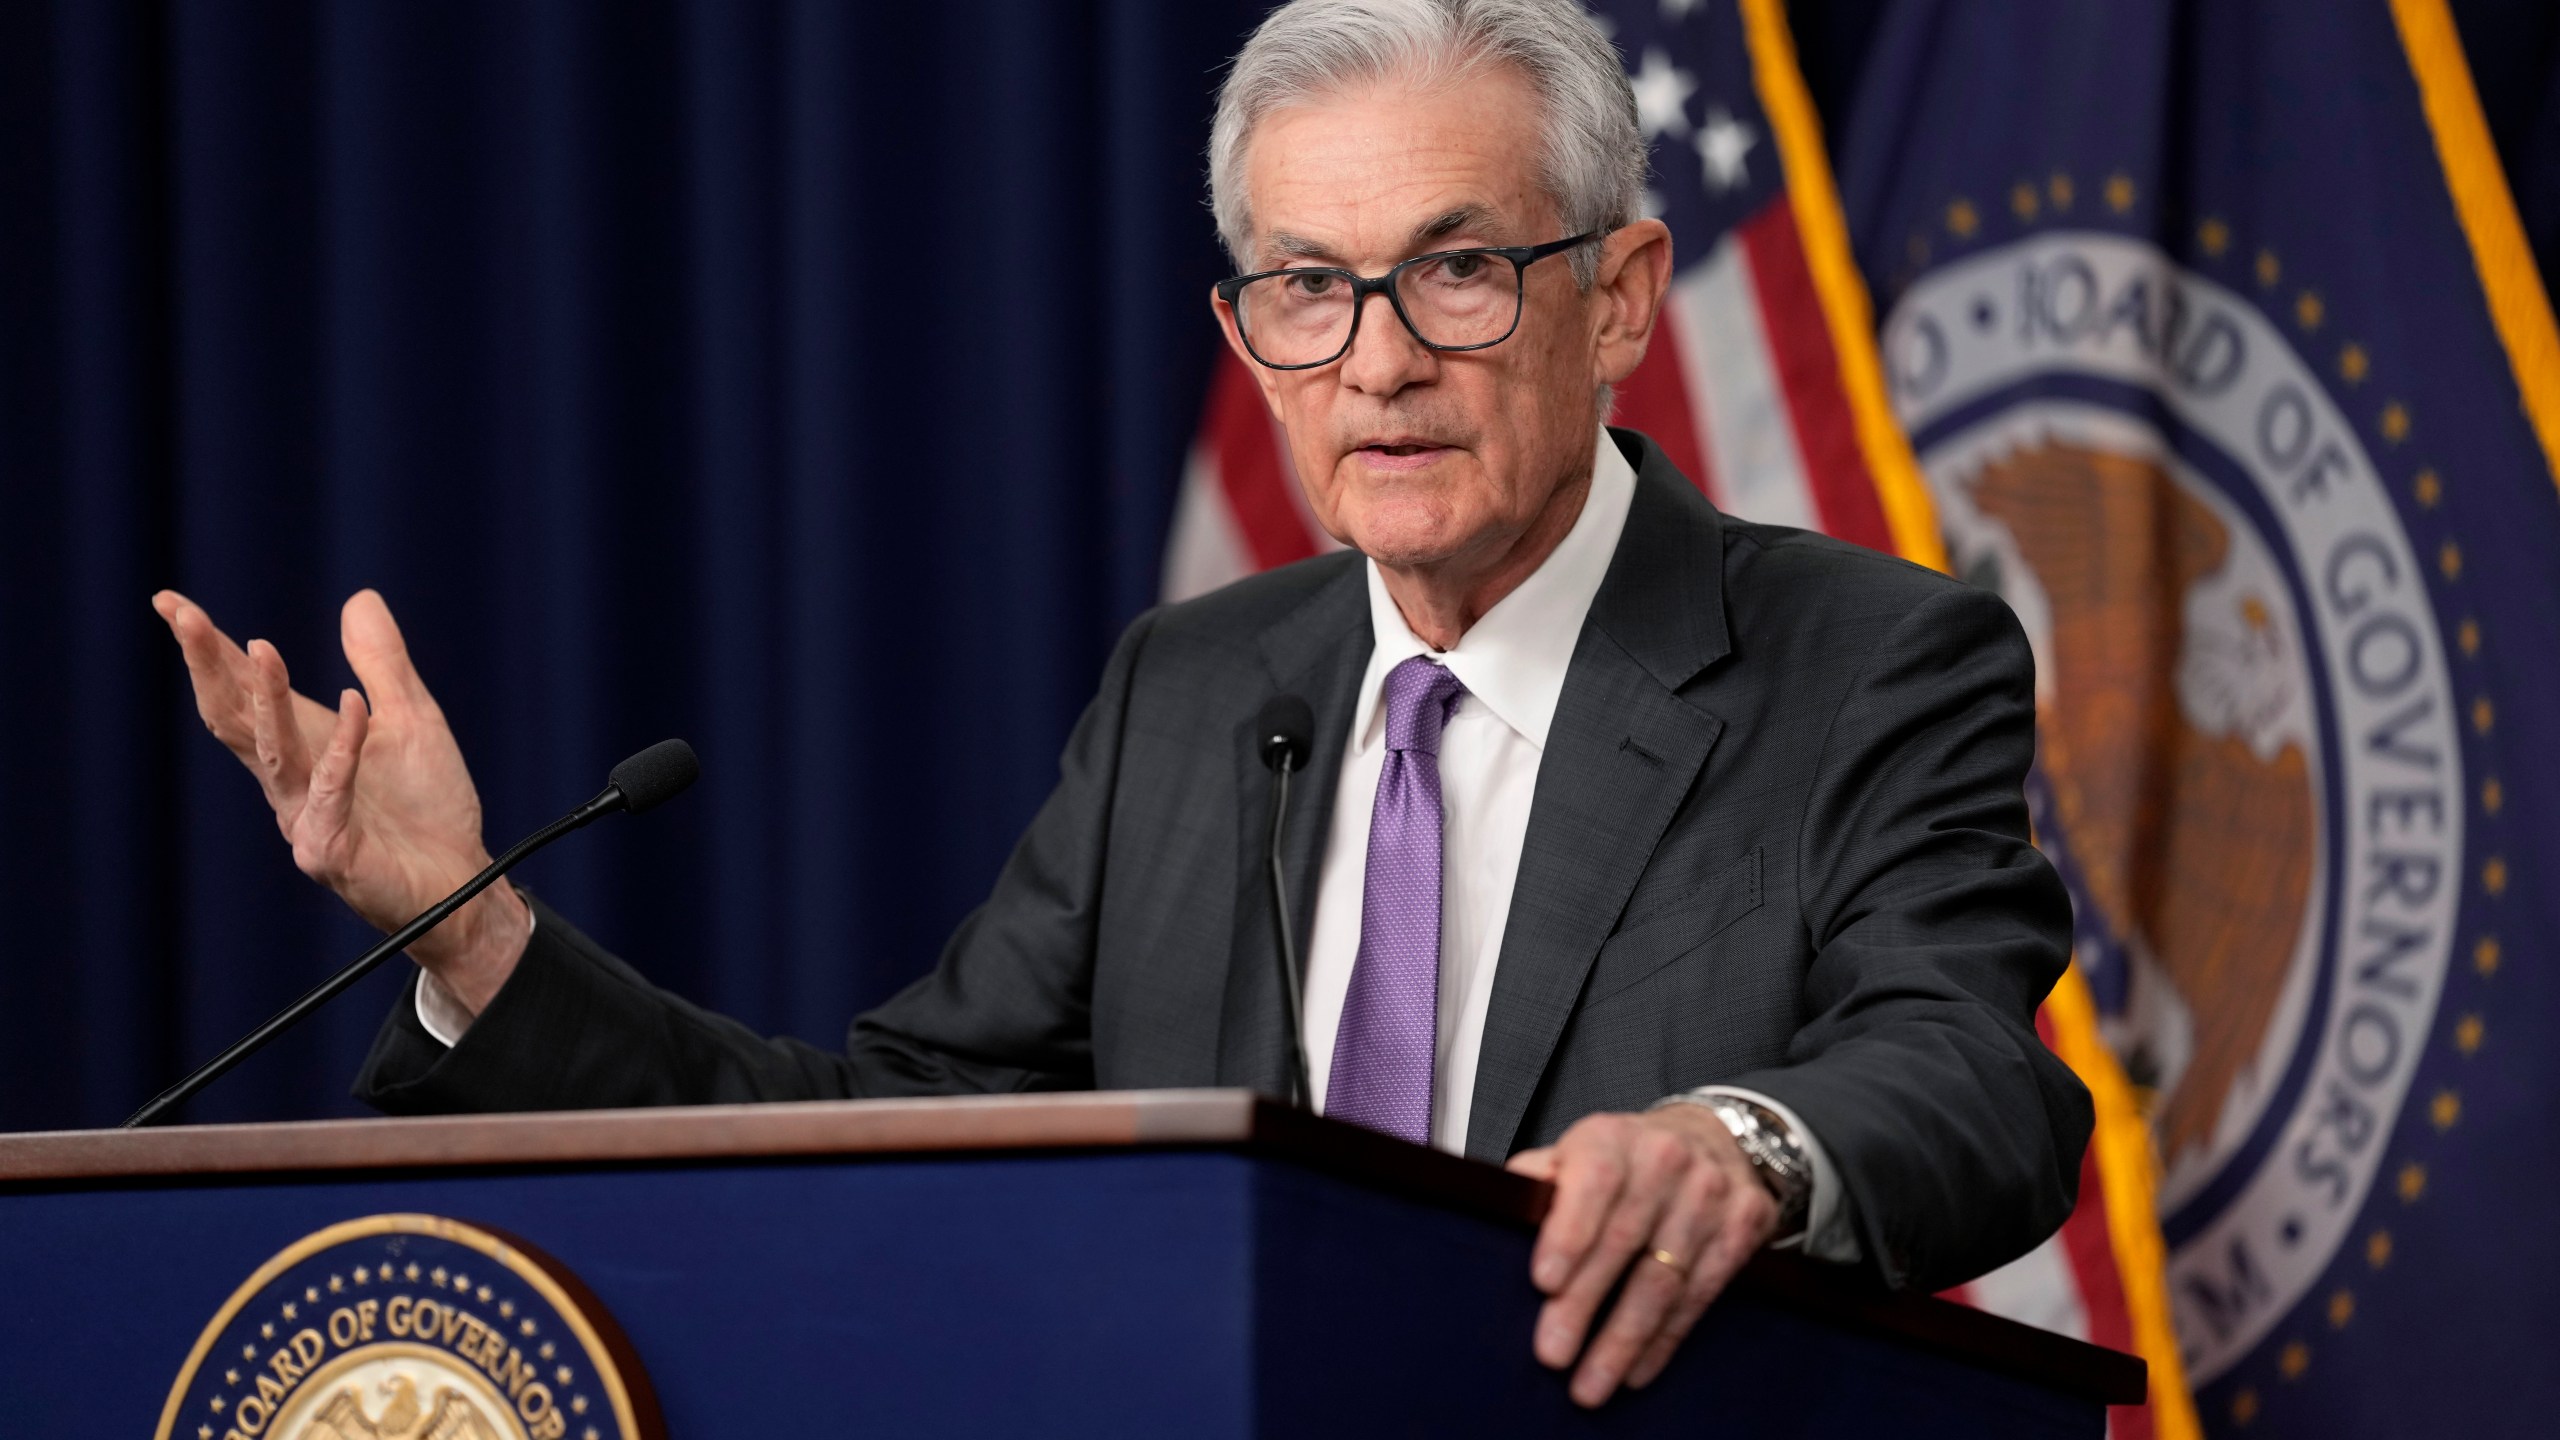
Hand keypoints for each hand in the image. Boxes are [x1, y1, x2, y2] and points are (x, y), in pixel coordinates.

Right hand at [152, 588, 528, 1011]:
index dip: (206, 649)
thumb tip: (360, 597)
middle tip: (180, 613)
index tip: (169, 601)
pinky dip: (345, 746)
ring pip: (272, 750)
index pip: (238, 693)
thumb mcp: (412, 719)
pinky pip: (333, 788)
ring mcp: (303, 817)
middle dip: (206, 665)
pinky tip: (356, 705)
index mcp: (299, 748)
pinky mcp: (330, 848)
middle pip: (232, 717)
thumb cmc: (429, 808)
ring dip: (266, 699)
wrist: (462, 885)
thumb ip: (383, 665)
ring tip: (260, 648)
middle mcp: (288, 782)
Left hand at [1506, 1104, 1779, 1406]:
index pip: (1594, 1183)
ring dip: (1624, 1339)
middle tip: (1554, 1352)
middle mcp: (1666, 1160)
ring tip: (1591, 1381)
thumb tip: (1500, 1210)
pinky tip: (1636, 1369)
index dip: (1569, 1233)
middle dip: (1585, 1304)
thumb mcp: (1577, 1154)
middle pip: (1624, 1242)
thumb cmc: (1625, 1160)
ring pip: (1663, 1280)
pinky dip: (1664, 1340)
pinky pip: (1699, 1295)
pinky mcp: (1743, 1227)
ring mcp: (1710, 1194)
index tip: (1545, 1282)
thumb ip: (1539, 1180)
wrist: (1708, 1140)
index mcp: (1613, 1139)